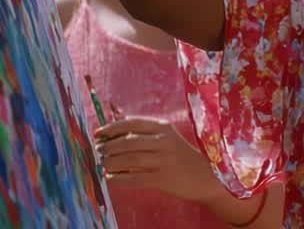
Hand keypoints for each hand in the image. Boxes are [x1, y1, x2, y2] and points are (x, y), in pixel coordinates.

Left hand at [93, 116, 223, 203]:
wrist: (205, 176)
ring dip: (111, 162)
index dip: (112, 128)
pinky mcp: (161, 179)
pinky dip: (117, 178)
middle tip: (98, 151)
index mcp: (164, 128)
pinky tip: (110, 178)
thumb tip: (113, 132)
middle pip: (128, 142)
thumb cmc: (181, 156)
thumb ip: (145, 133)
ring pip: (128, 159)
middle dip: (108, 147)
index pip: (132, 123)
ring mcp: (163, 161)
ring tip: (103, 164)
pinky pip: (133, 178)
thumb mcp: (168, 138)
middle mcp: (163, 142)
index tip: (97, 133)